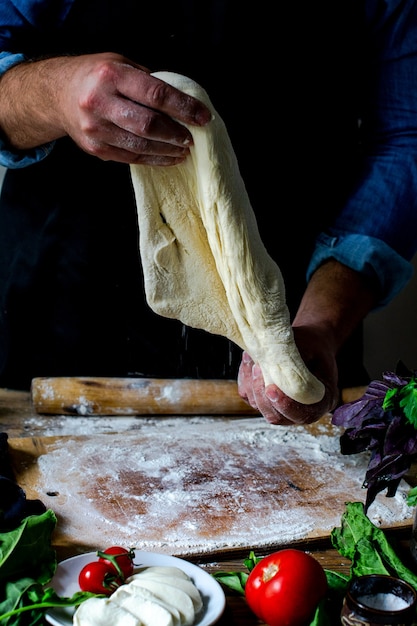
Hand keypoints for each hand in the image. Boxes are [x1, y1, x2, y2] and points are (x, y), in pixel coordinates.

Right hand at [2, 52, 211, 163]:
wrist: (57, 95)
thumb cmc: (96, 77)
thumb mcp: (120, 64)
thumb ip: (147, 82)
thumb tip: (182, 104)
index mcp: (111, 76)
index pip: (156, 94)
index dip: (184, 108)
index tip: (203, 117)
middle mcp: (100, 103)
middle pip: (148, 125)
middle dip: (176, 134)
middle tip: (192, 138)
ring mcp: (96, 129)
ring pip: (141, 145)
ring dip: (168, 150)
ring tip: (184, 149)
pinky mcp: (96, 149)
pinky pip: (132, 157)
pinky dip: (154, 159)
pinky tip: (169, 157)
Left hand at [237, 326, 339, 424]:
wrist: (307, 341)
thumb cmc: (313, 344)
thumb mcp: (311, 349)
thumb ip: (296, 363)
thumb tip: (276, 369)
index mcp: (321, 401)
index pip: (303, 415)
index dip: (286, 405)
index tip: (271, 389)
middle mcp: (300, 409)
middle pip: (276, 416)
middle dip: (262, 393)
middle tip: (257, 367)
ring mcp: (279, 406)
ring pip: (258, 405)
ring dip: (251, 383)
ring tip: (252, 359)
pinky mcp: (263, 398)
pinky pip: (248, 395)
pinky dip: (245, 378)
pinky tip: (249, 360)